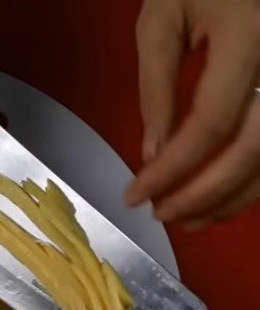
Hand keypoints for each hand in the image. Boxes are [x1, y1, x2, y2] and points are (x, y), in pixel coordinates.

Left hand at [126, 0, 259, 227]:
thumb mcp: (163, 19)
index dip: (170, 169)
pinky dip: (251, 183)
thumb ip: (156, 87)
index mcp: (249, 35)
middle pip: (250, 151)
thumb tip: (153, 155)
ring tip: (186, 218)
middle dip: (201, 194)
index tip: (134, 196)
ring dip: (230, 199)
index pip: (210, 124)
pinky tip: (220, 200)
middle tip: (159, 215)